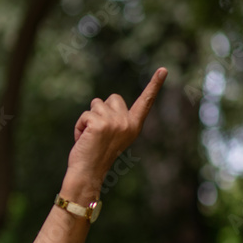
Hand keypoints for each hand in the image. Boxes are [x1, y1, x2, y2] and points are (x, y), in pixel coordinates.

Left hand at [66, 67, 166, 189]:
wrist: (87, 173)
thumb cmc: (96, 155)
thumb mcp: (111, 134)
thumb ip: (114, 119)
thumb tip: (101, 101)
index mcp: (134, 126)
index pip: (145, 102)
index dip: (154, 85)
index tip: (164, 69)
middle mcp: (128, 123)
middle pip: (114, 98)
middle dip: (102, 109)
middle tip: (99, 132)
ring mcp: (115, 123)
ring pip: (96, 104)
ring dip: (88, 119)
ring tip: (90, 138)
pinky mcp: (99, 124)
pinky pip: (85, 115)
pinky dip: (79, 127)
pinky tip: (83, 140)